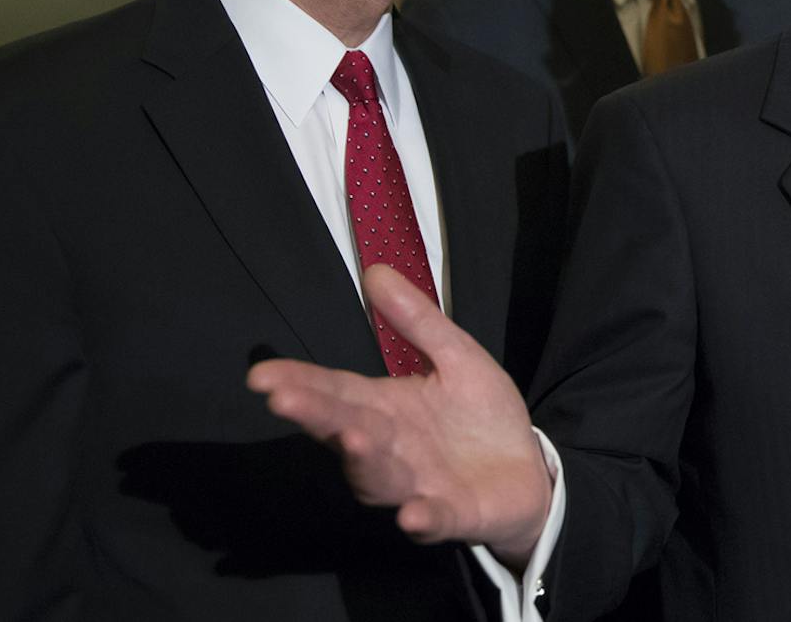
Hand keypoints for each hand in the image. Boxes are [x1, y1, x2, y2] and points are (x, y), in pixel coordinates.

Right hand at [247, 265, 550, 566]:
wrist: (529, 471)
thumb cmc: (480, 416)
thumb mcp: (456, 356)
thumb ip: (418, 321)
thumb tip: (376, 270)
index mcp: (385, 409)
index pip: (335, 391)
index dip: (300, 382)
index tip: (262, 374)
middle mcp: (389, 449)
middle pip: (345, 430)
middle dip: (316, 416)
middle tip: (284, 400)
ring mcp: (417, 485)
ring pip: (379, 476)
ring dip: (363, 459)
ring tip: (350, 437)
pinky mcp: (452, 515)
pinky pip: (433, 520)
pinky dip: (421, 518)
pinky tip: (411, 515)